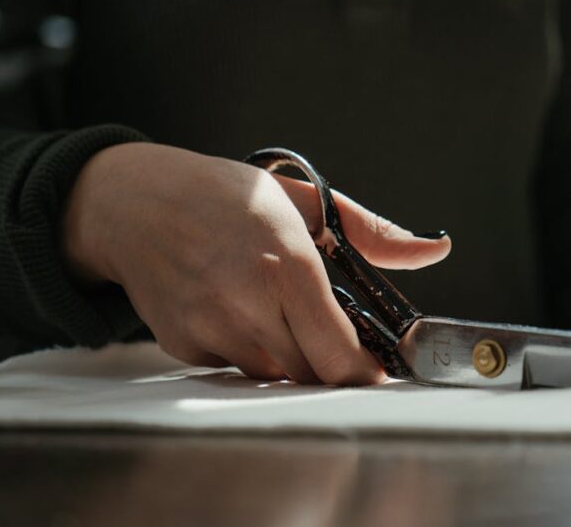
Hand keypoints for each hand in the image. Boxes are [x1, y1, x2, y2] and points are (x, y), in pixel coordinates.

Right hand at [62, 142, 450, 382]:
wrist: (134, 203)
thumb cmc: (226, 196)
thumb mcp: (306, 200)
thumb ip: (374, 233)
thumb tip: (435, 250)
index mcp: (289, 264)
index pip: (338, 353)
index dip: (364, 371)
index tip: (378, 369)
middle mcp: (249, 303)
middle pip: (311, 374)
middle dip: (331, 364)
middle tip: (333, 335)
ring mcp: (212, 327)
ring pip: (274, 373)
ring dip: (289, 355)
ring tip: (273, 306)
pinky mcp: (184, 344)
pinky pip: (234, 367)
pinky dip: (248, 349)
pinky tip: (235, 307)